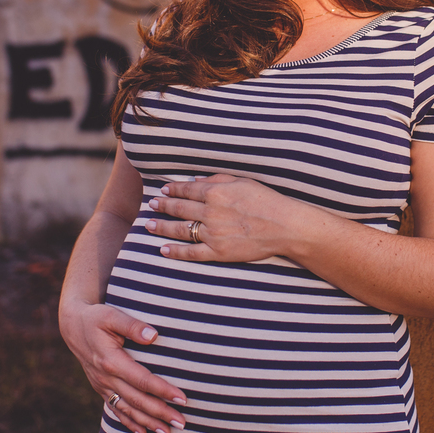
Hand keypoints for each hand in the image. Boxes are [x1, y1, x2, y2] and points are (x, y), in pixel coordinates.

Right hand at [58, 301, 186, 432]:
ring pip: (127, 410)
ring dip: (148, 423)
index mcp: (111, 361)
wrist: (73, 327)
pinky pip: (116, 410)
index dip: (162, 390)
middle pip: (137, 400)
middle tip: (182, 423)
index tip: (182, 399)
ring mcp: (102, 386)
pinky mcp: (101, 389)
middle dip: (160, 413)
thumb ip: (132, 325)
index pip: (142, 380)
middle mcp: (106, 378)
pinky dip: (129, 423)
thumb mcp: (112, 315)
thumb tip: (154, 335)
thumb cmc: (96, 318)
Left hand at [147, 174, 306, 262]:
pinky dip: (176, 252)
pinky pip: (192, 253)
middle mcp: (210, 212)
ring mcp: (213, 234)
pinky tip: (163, 250)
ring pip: (180, 230)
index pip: (187, 190)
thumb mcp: (243, 181)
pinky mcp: (219, 252)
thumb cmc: (267, 200)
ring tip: (149, 225)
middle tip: (151, 205)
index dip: (172, 190)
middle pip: (179, 208)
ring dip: (162, 227)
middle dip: (163, 206)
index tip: (163, 191)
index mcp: (216, 192)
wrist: (285, 226)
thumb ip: (217, 179)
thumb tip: (195, 181)